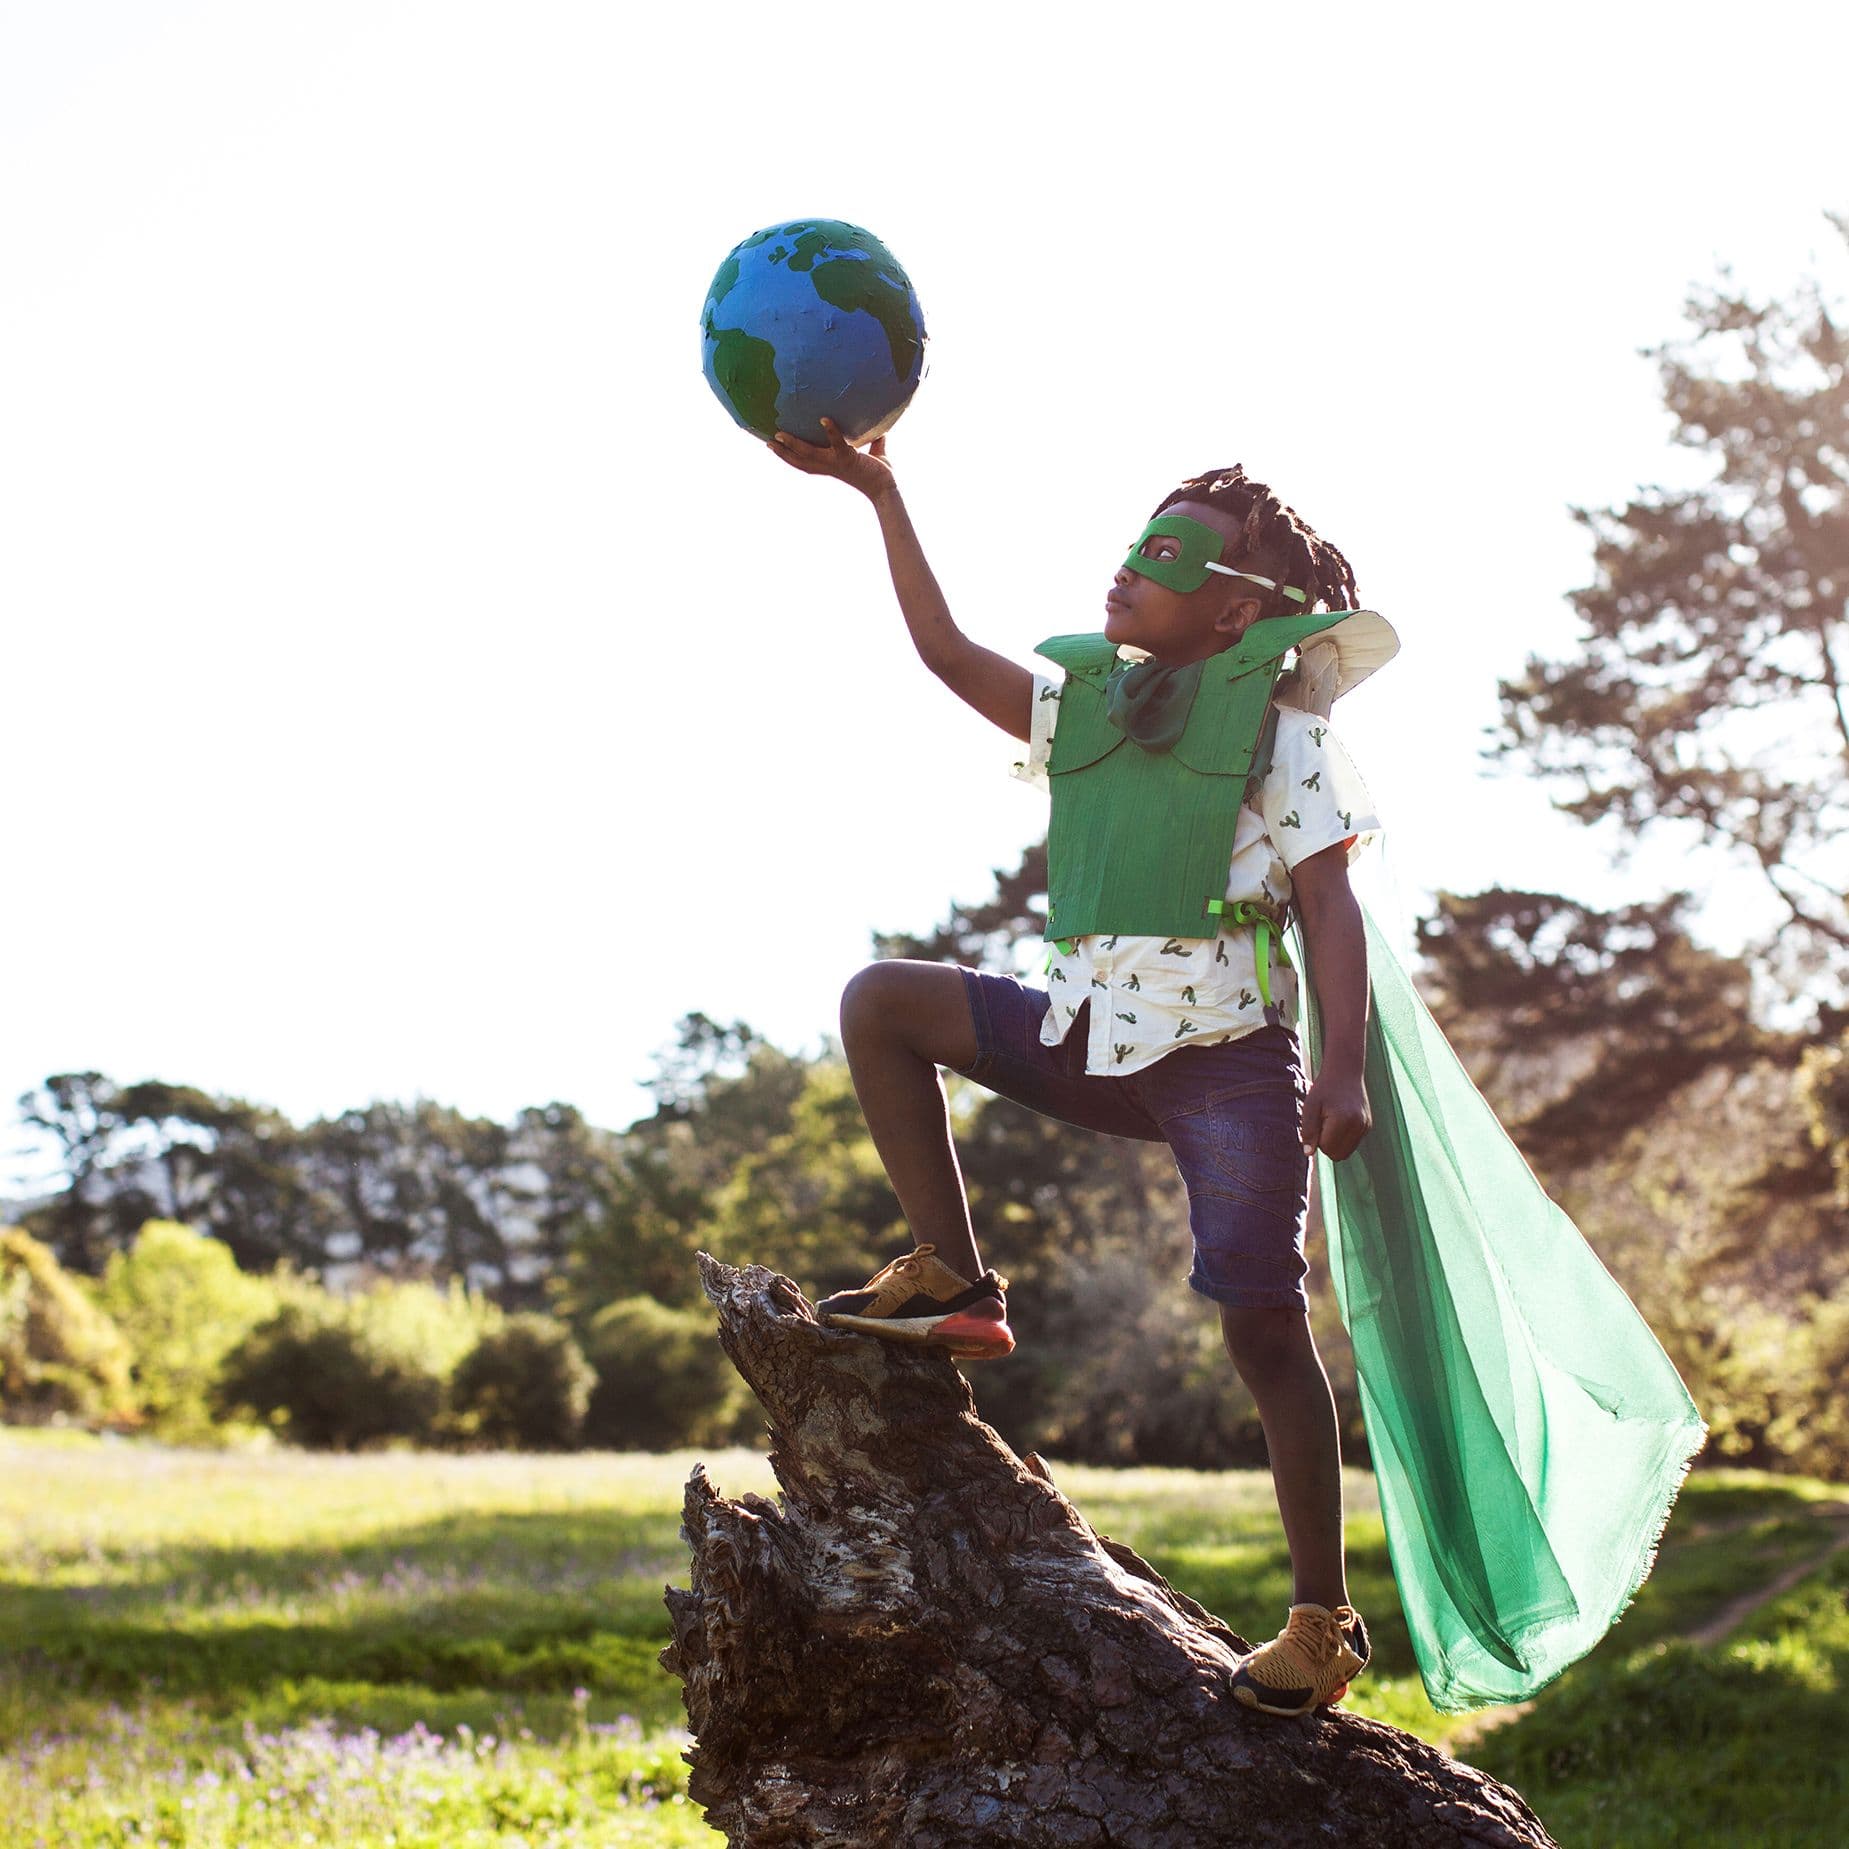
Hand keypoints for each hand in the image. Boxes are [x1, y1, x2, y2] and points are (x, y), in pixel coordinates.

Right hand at [766, 416, 894, 499]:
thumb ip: (874, 442)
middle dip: (782, 452)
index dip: (789, 456)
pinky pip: (837, 443)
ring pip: (809, 453)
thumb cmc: (880, 474)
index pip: (805, 462)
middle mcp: (829, 466)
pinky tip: (823, 419)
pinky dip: (830, 431)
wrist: (886, 489)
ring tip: (780, 433)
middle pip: (799, 461)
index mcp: (830, 466)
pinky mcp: (848, 458)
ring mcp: (836, 462)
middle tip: (767, 441)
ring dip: (793, 443)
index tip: (775, 447)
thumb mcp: (874, 455)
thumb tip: (880, 429)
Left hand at [1301, 1069, 1370, 1160]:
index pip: (1326, 1148)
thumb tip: (1308, 1154)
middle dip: (1326, 1144)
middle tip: (1323, 1123)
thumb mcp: (1310, 1106)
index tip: (1317, 1121)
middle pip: (1337, 1155)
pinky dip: (1343, 1138)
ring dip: (1335, 1143)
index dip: (1317, 1138)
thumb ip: (1308, 1130)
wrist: (1345, 1072)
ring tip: (1331, 1122)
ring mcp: (1366, 1126)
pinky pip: (1352, 1144)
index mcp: (1343, 1120)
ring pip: (1346, 1152)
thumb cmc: (1324, 1088)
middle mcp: (1359, 1125)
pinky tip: (1340, 1120)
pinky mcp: (1368, 1126)